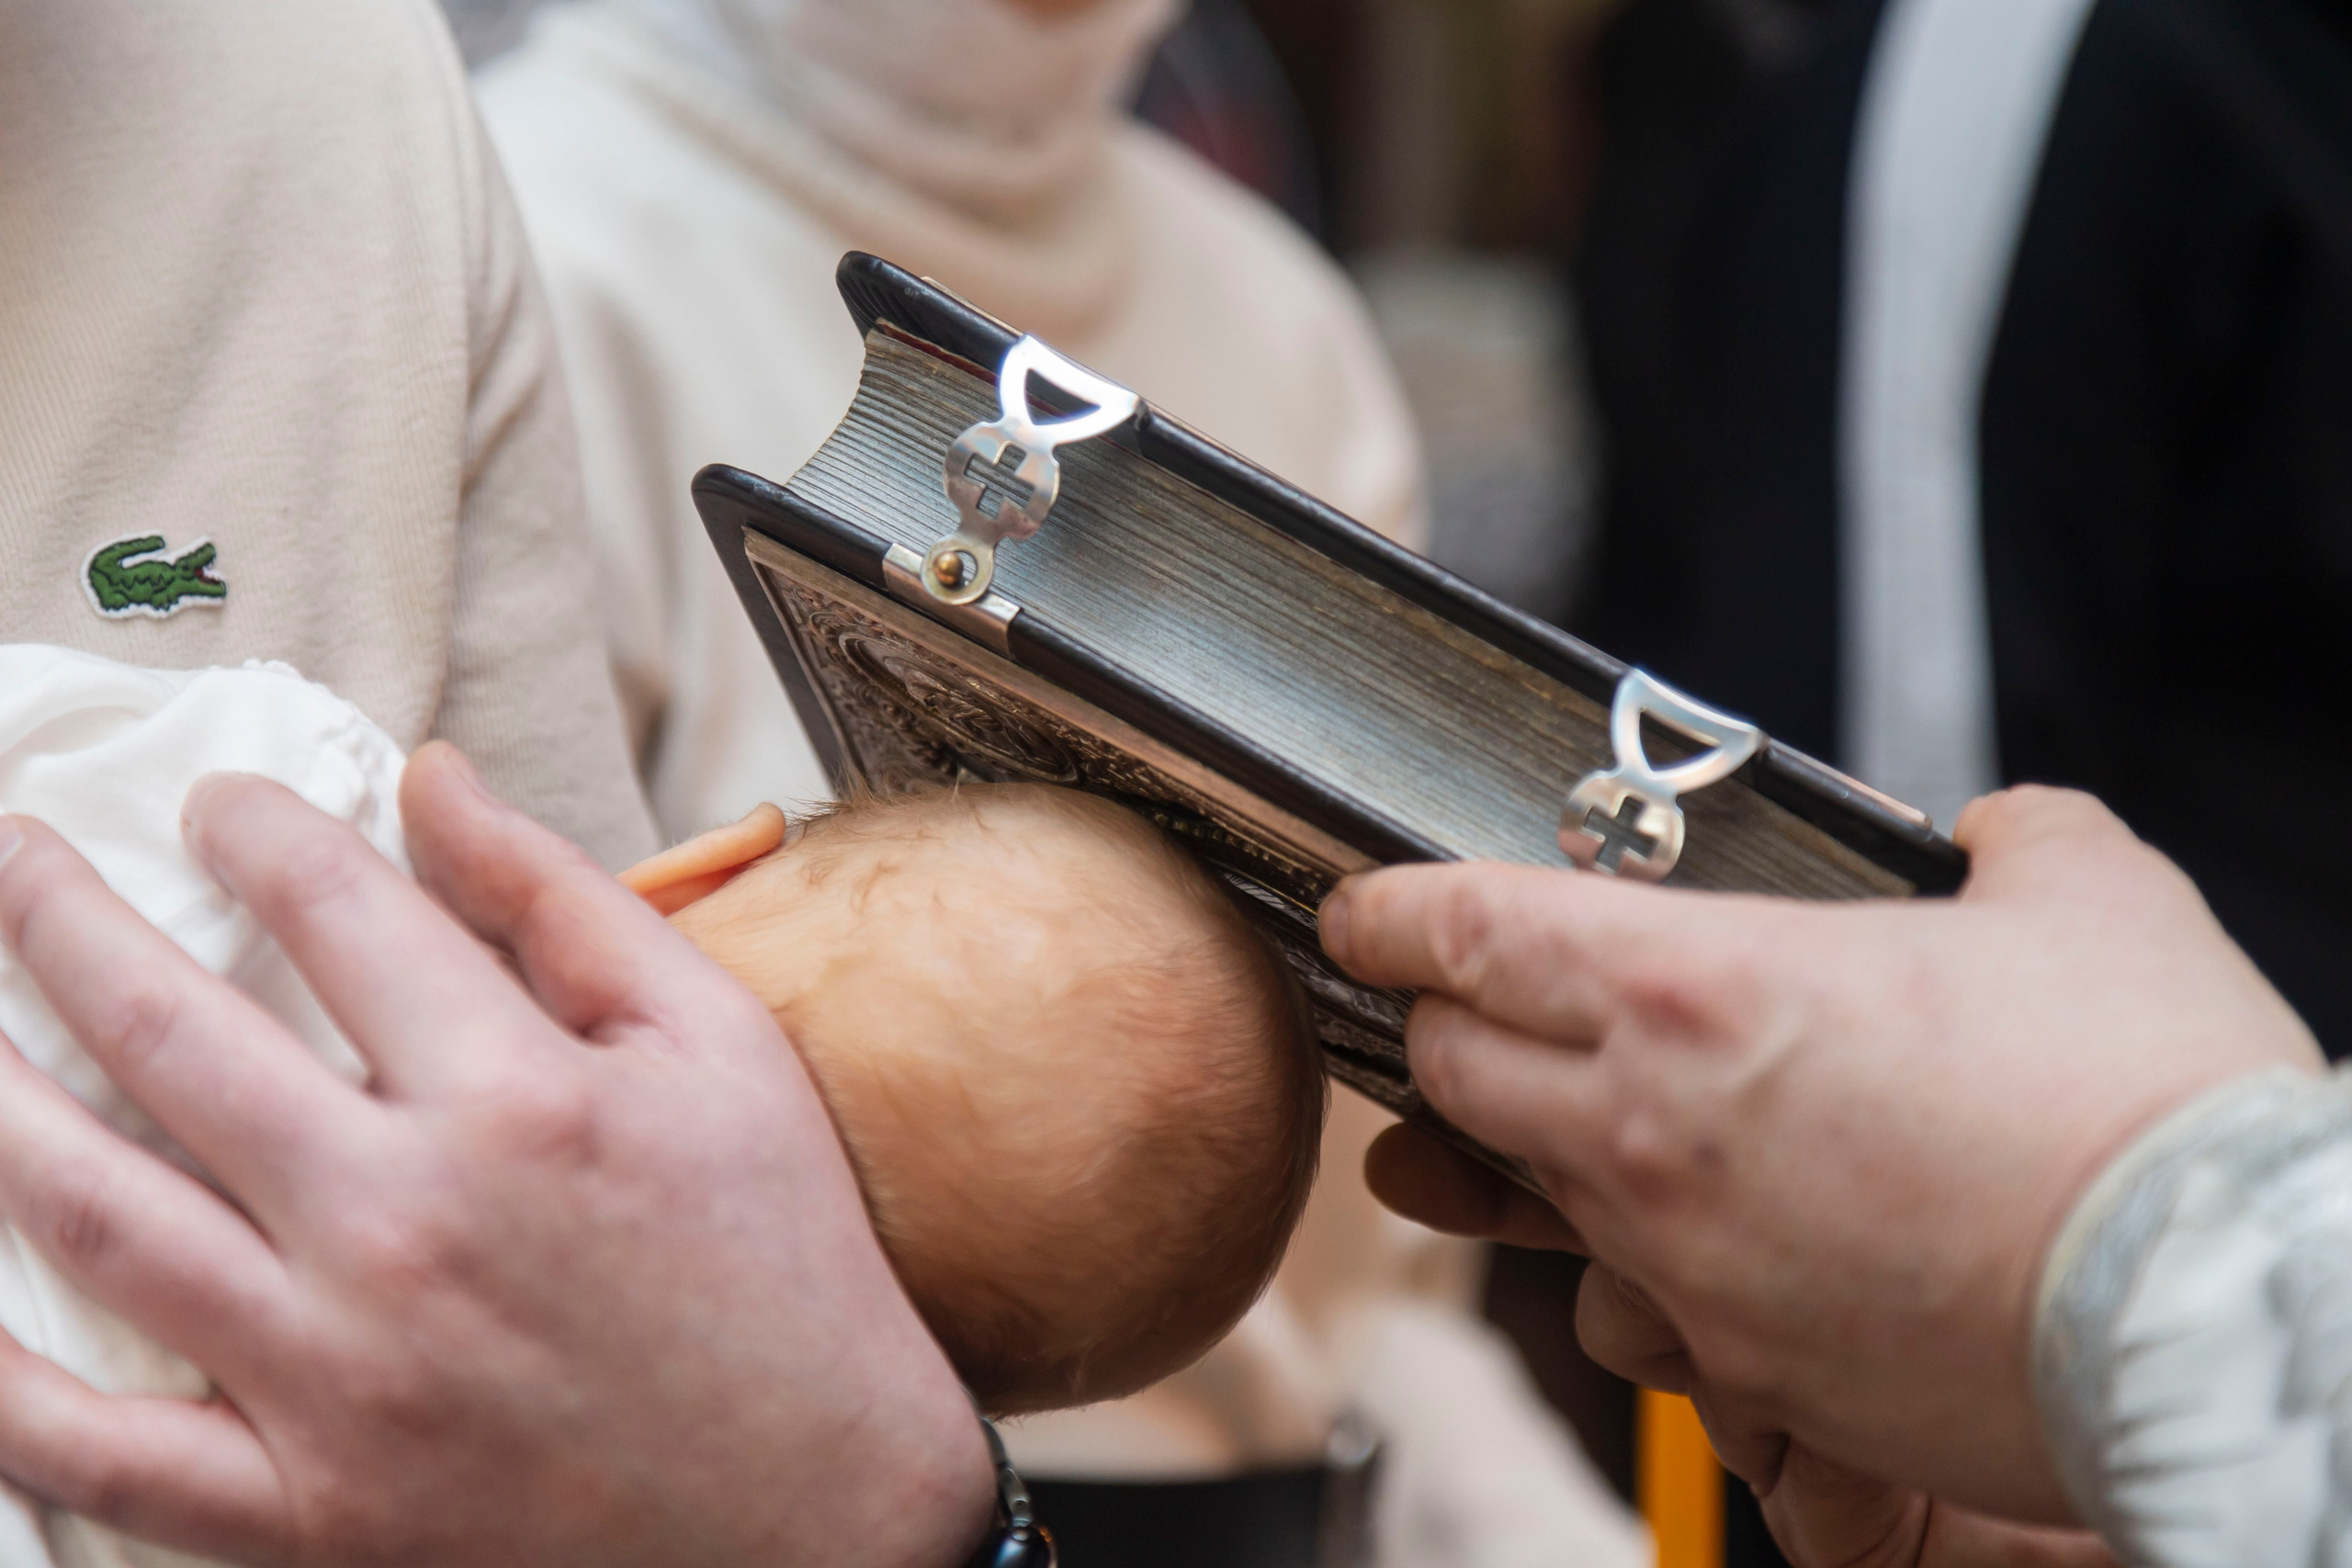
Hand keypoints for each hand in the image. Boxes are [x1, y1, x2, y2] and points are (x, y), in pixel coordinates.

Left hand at [0, 743, 991, 1565]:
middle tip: (15, 861)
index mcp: (521, 1099)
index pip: (334, 909)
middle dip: (61, 920)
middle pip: (172, 1034)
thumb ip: (569, 904)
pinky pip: (86, 1447)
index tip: (219, 805)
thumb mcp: (723, 1049)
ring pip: (93, 1212)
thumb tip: (432, 779)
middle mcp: (406, 1225)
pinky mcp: (302, 1513)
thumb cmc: (782, 1268)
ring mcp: (337, 1379)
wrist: (820, 1520)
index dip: (253, 829)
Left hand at [1324, 786, 2321, 1520]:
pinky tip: (1703, 1236)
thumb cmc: (2152, 1101)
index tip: (1362, 907)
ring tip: (1551, 1129)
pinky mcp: (1748, 1368)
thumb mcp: (2084, 894)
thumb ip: (2003, 841)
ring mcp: (1686, 1263)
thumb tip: (1988, 837)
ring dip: (1525, 1151)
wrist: (2225, 1312)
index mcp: (1695, 985)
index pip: (1463, 930)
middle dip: (1440, 1024)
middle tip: (1461, 1001)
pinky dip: (1646, 1258)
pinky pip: (1644, 1304)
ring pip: (1533, 1195)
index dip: (1390, 909)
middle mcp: (1652, 1128)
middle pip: (1454, 1068)